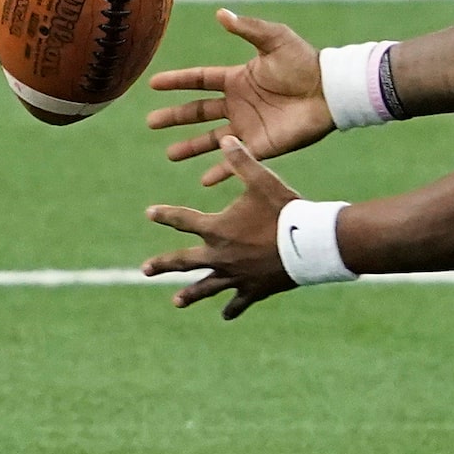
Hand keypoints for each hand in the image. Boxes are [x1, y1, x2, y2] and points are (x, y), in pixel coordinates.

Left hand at [142, 136, 302, 318]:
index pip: (183, 220)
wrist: (310, 244)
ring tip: (176, 302)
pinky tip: (225, 316)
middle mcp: (220, 256)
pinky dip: (232, 308)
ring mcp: (236, 275)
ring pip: (207, 287)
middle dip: (163, 264)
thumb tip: (225, 137)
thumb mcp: (262, 181)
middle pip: (185, 261)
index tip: (149, 213)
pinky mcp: (254, 289)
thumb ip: (241, 160)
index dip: (165, 215)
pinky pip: (239, 301)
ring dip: (190, 294)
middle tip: (144, 270)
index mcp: (217, 229)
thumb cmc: (285, 210)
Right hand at [146, 9, 334, 186]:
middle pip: (198, 112)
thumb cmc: (305, 62)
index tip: (153, 84)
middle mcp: (238, 104)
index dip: (177, 81)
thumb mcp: (274, 39)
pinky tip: (204, 181)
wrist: (329, 91)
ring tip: (170, 155)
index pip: (199, 81)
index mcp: (238, 79)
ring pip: (211, 140)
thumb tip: (221, 13)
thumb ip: (247, 29)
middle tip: (151, 123)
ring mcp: (248, 127)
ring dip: (191, 147)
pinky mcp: (261, 146)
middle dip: (174, 117)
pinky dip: (220, 171)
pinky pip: (236, 161)